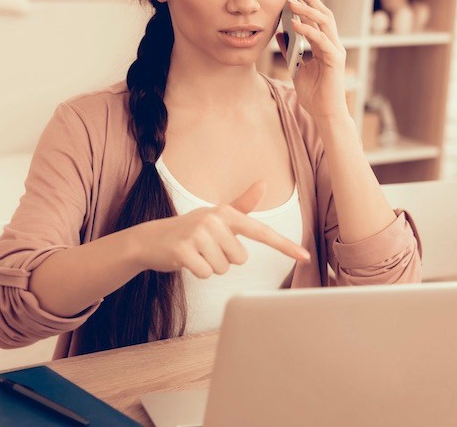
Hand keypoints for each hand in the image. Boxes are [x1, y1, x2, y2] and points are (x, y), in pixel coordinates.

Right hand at [133, 181, 310, 277]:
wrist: (151, 239)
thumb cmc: (191, 229)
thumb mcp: (218, 216)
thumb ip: (243, 204)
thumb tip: (263, 183)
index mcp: (227, 213)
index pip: (262, 232)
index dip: (285, 246)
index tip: (306, 257)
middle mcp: (214, 220)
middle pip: (240, 259)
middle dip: (224, 259)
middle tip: (206, 248)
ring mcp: (198, 234)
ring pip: (223, 268)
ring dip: (210, 266)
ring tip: (196, 253)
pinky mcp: (183, 250)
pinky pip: (206, 273)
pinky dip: (198, 272)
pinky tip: (186, 260)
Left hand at [276, 0, 348, 119]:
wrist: (325, 113)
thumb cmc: (314, 94)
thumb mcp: (296, 68)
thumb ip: (290, 50)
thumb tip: (280, 33)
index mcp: (325, 46)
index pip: (317, 18)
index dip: (307, 3)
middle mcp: (333, 44)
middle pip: (323, 14)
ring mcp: (336, 51)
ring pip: (324, 22)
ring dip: (307, 10)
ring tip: (292, 2)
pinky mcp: (335, 60)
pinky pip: (321, 40)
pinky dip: (308, 31)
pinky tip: (295, 25)